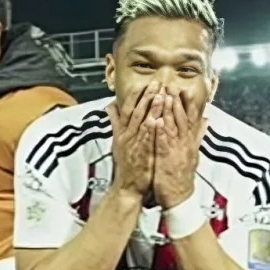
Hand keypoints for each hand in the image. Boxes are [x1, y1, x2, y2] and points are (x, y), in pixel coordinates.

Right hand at [105, 81, 161, 196]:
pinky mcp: (141, 154)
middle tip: (155, 84)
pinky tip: (157, 120)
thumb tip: (110, 106)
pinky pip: (146, 140)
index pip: (128, 108)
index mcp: (122, 130)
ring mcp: (133, 144)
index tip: (144, 83)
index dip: (136, 95)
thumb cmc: (126, 163)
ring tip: (159, 96)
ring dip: (150, 109)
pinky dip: (150, 130)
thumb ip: (115, 122)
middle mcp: (127, 135)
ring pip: (142, 123)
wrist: (127, 185)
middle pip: (136, 112)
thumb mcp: (117, 140)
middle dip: (146, 97)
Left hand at [152, 88, 207, 208]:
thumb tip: (206, 119)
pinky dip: (161, 132)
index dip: (188, 103)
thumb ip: (198, 134)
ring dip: (169, 112)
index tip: (185, 89)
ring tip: (164, 97)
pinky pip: (164, 143)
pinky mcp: (167, 159)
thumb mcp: (193, 152)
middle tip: (172, 86)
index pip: (191, 118)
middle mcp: (185, 143)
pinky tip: (157, 122)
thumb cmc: (182, 173)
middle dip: (177, 102)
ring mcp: (177, 150)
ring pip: (173, 127)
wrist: (180, 196)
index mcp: (190, 141)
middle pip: (182, 119)